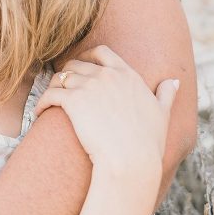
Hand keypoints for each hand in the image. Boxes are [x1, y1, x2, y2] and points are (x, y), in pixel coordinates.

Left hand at [35, 45, 178, 188]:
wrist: (131, 161)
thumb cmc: (148, 144)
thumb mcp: (162, 115)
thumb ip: (166, 95)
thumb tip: (174, 81)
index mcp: (128, 75)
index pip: (103, 53)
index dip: (88, 55)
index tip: (80, 63)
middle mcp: (108, 75)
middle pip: (78, 63)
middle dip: (68, 72)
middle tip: (61, 85)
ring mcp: (89, 86)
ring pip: (61, 77)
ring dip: (53, 86)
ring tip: (49, 100)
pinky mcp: (73, 100)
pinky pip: (50, 94)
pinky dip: (42, 102)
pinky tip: (39, 112)